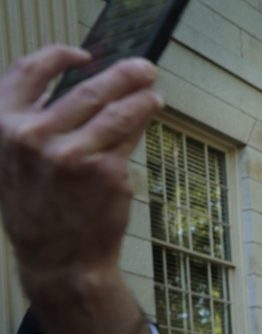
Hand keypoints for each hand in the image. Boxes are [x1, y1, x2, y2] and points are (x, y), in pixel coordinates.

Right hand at [0, 48, 160, 333]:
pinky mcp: (105, 170)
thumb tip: (86, 93)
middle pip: (87, 89)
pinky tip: (147, 121)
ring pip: (116, 111)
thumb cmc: (41, 210)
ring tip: (155, 94)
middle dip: (123, 74)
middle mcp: (33, 135)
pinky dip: (140, 126)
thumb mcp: (20, 162)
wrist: (59, 260)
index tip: (83, 54)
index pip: (27, 72)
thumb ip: (38, 126)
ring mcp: (71, 152)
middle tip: (144, 68)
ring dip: (141, 97)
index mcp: (3, 127)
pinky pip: (128, 138)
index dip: (57, 57)